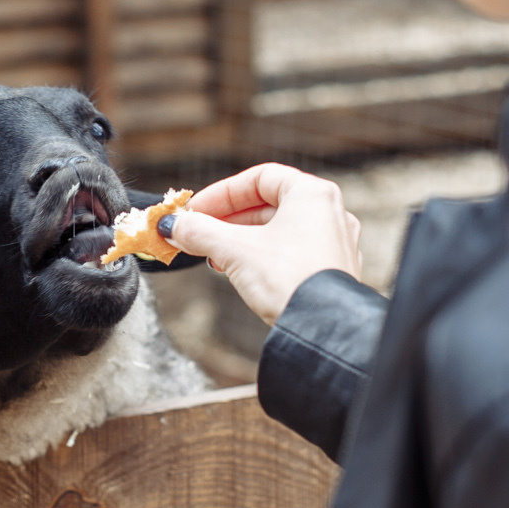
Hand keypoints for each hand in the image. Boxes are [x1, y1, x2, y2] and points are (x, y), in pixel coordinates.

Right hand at [163, 164, 362, 324]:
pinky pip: (292, 252)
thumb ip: (200, 232)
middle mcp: (329, 213)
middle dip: (228, 220)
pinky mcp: (332, 271)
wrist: (322, 329)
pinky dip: (263, 256)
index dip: (222, 193)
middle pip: (268, 205)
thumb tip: (173, 226)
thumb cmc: (289, 280)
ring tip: (215, 256)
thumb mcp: (234, 250)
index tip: (196, 210)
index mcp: (312, 194)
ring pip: (279, 231)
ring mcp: (334, 243)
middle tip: (198, 233)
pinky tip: (241, 273)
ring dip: (242, 240)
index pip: (260, 178)